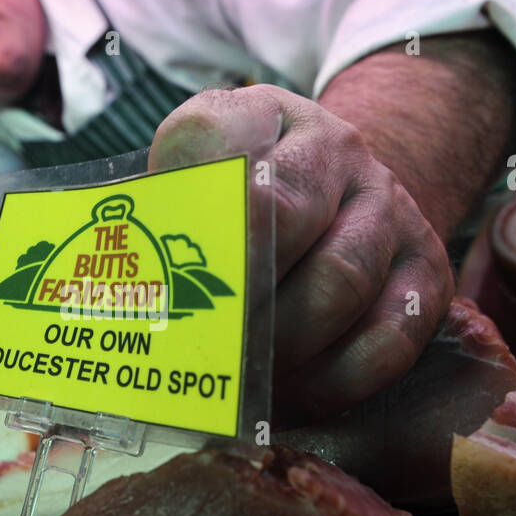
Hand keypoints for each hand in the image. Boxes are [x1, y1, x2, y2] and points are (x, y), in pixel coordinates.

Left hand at [147, 85, 453, 422]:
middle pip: (282, 215)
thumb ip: (154, 214)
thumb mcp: (196, 175)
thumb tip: (87, 290)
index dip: (184, 210)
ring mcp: (389, 206)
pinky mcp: (427, 269)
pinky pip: (391, 336)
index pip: (214, 140)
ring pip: (340, 281)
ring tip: (237, 384)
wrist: (347, 186)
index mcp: (259, 116)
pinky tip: (291, 399)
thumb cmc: (246, 198)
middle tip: (194, 347)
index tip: (160, 272)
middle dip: (230, 293)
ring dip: (280, 345)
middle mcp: (334, 149)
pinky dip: (335, 380)